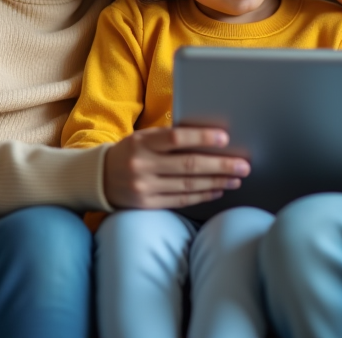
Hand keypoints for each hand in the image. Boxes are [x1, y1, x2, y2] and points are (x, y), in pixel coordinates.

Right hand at [104, 127, 249, 209]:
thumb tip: (208, 137)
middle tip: (243, 164)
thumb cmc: (130, 152)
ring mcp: (144, 188)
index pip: (176, 137)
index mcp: (142, 142)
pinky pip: (180, 200)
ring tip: (236, 178)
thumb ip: (169, 138)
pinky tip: (218, 190)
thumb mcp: (143, 138)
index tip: (225, 137)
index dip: (202, 137)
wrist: (98, 178)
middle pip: (188, 165)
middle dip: (220, 165)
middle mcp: (142, 165)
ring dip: (216, 181)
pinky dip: (202, 195)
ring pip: (188, 185)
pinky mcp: (147, 205)